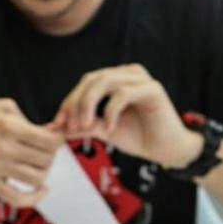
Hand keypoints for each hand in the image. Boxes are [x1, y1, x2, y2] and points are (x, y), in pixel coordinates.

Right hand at [0, 98, 62, 203]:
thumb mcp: (1, 107)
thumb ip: (29, 120)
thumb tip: (53, 134)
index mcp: (8, 125)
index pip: (48, 141)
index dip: (58, 141)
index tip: (55, 140)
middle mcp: (3, 147)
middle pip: (45, 159)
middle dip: (50, 156)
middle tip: (43, 152)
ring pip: (36, 178)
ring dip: (43, 173)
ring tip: (37, 166)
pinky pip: (18, 198)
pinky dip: (34, 198)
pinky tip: (42, 190)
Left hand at [52, 64, 200, 167]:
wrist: (168, 150)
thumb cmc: (139, 137)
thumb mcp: (105, 131)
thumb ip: (84, 126)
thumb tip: (54, 128)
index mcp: (116, 79)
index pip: (85, 84)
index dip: (68, 102)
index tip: (57, 123)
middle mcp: (127, 74)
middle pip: (91, 79)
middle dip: (76, 103)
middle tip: (70, 126)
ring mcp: (140, 79)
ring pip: (104, 81)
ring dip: (88, 104)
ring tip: (85, 126)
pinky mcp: (152, 89)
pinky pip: (123, 93)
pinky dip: (111, 111)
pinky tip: (110, 129)